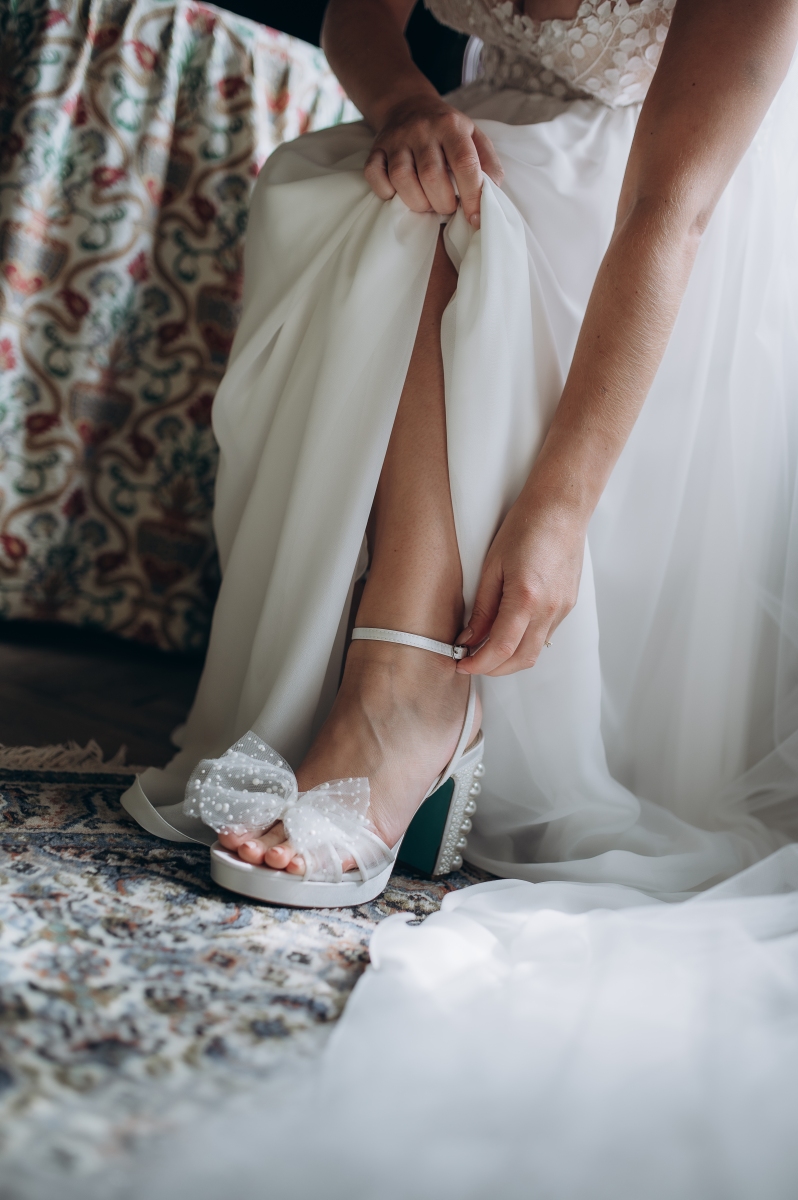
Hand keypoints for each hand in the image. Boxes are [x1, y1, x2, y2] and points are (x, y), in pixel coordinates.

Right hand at [364, 94, 503, 228]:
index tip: (475, 218)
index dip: (472, 196)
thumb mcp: (474, 137)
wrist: (409, 106)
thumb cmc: (447, 131)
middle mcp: (422, 129)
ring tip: (427, 203)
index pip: (465, 163)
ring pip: (402, 179)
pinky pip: (375, 176)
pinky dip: (386, 192)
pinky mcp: (376, 149)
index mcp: (451, 126)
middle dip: (442, 204)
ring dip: (417, 203)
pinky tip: (400, 194)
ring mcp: (396, 139)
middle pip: (432, 176)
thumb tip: (492, 193)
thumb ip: (488, 163)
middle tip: (446, 207)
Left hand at [456, 496, 586, 676]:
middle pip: (521, 660)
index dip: (479, 664)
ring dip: (509, 659)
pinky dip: (523, 644)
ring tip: (485, 650)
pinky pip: (544, 637)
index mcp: (526, 598)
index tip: (461, 664)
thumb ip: (482, 608)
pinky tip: (508, 633)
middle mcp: (549, 610)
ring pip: (535, 652)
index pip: (501, 648)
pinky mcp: (567, 606)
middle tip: (470, 662)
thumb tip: (469, 638)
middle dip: (493, 669)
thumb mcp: (493, 566)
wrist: (561, 510)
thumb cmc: (526, 528)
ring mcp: (562, 610)